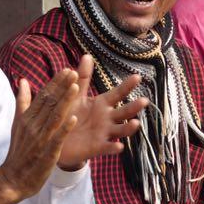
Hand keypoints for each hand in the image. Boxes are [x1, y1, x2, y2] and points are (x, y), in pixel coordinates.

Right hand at [0, 69, 80, 203]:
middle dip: (62, 87)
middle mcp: (34, 125)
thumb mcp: (18, 123)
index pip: (43, 96)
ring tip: (76, 87)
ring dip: (65, 101)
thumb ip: (23, 101)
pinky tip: (73, 118)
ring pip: (54, 117)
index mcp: (28, 117)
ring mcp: (40, 139)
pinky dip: (64, 128)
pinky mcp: (47, 153)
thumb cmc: (19, 150)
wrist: (13, 178)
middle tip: (73, 72)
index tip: (66, 70)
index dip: (55, 83)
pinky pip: (56, 139)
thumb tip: (23, 81)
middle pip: (49, 103)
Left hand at [58, 55, 147, 169]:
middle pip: (124, 112)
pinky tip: (119, 147)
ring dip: (129, 128)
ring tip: (136, 123)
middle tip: (144, 100)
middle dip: (134, 107)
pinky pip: (107, 148)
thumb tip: (87, 55)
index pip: (117, 93)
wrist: (59, 136)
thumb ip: (83, 78)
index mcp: (102, 104)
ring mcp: (104, 133)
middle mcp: (107, 118)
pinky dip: (113, 148)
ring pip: (121, 131)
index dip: (127, 86)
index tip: (137, 76)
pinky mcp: (97, 147)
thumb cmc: (70, 113)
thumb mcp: (76, 94)